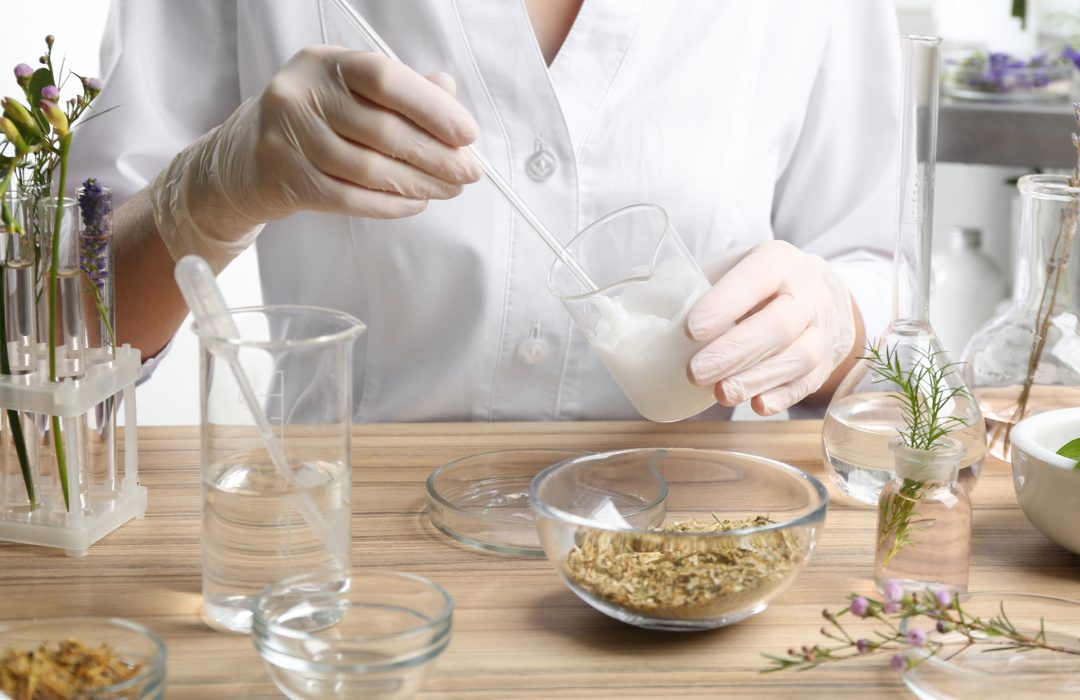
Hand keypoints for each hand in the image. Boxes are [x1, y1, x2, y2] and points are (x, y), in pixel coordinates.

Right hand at [149, 46, 481, 271]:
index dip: (430, 108)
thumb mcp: (350, 92)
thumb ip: (400, 91)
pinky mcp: (286, 180)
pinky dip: (390, 204)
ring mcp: (288, 138)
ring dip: (418, 184)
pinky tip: (416, 203)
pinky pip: (350, 198)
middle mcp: (301, 94)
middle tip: (469, 173)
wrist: (245, 158)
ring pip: (369, 169)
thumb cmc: (315, 121)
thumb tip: (449, 95)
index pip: (384, 79)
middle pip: (382, 130)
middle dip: (436, 156)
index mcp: (325, 62)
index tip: (467, 134)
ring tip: (448, 189)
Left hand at [686, 241, 857, 415]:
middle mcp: (807, 293)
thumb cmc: (754, 285)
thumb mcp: (729, 270)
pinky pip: (808, 383)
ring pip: (797, 357)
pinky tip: (757, 405)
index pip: (755, 279)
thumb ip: (692, 287)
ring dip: (755, 379)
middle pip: (777, 326)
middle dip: (733, 353)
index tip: (690, 330)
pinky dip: (782, 396)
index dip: (724, 304)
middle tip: (695, 372)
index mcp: (778, 261)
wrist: (815, 294)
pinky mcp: (824, 363)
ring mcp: (821, 329)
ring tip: (720, 394)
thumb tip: (640, 313)